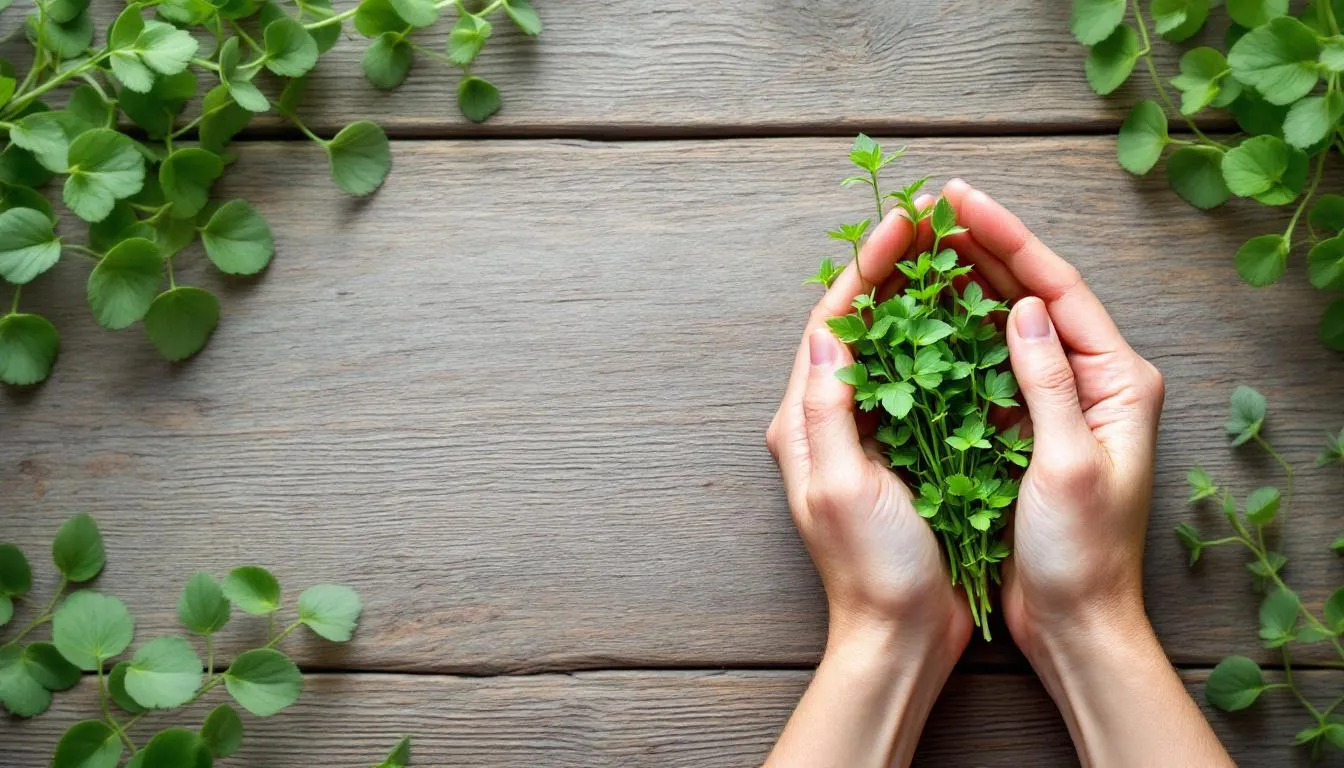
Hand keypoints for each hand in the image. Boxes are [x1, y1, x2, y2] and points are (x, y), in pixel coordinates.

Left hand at [763, 200, 970, 767]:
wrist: (901, 635)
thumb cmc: (870, 569)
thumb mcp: (838, 486)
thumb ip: (826, 410)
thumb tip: (828, 334)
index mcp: (804, 422)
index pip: (832, 323)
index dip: (866, 269)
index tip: (903, 225)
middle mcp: (829, 420)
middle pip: (860, 325)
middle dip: (892, 271)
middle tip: (932, 223)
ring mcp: (868, 436)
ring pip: (893, 347)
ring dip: (919, 299)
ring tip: (955, 253)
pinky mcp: (904, 453)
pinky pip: (923, 384)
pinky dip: (946, 347)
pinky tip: (976, 322)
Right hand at [938, 179, 1162, 654]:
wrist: (1073, 620)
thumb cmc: (1082, 552)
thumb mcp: (1068, 462)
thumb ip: (1048, 382)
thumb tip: (1024, 307)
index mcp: (1120, 379)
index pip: (1060, 287)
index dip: (1008, 239)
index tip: (959, 202)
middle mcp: (1091, 379)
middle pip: (1032, 293)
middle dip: (981, 248)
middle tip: (930, 210)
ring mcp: (1055, 401)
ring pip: (1005, 323)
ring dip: (963, 283)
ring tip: (920, 244)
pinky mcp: (1022, 426)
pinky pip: (985, 364)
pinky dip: (953, 334)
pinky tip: (920, 312)